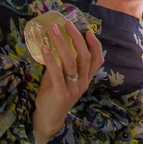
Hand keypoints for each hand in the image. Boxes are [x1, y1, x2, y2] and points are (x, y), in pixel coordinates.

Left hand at [32, 21, 104, 143]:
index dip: (95, 45)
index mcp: (86, 78)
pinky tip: (45, 48)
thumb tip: (56, 44)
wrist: (48, 119)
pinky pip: (57, 73)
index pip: (97, 60)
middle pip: (84, 56)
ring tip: (53, 31)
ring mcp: (73, 88)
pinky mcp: (61, 93)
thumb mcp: (62, 78)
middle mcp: (82, 82)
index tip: (88, 31)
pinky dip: (51, 59)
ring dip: (62, 43)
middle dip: (76, 38)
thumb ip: (61, 65)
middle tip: (67, 24)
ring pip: (71, 62)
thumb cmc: (54, 96)